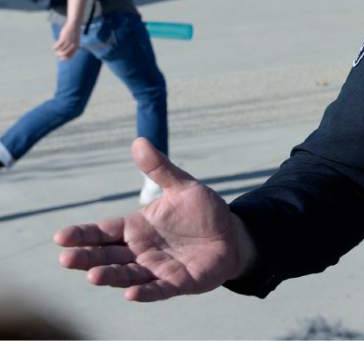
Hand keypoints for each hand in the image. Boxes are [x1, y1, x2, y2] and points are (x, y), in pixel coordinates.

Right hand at [52, 21, 80, 60]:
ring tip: (54, 50)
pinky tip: (53, 47)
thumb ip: (71, 46)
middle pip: (64, 54)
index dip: (64, 58)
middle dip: (59, 55)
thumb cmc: (73, 33)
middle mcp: (73, 46)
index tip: (60, 59)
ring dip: (56, 51)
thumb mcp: (74, 40)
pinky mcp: (63, 39)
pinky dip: (54, 47)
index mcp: (76, 47)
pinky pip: (57, 46)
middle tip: (56, 54)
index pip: (70, 56)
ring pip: (60, 50)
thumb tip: (64, 53)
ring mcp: (68, 42)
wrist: (74, 25)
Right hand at [54, 138, 252, 301]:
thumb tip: (139, 141)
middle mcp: (140, 250)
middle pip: (107, 255)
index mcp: (137, 227)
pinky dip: (144, 292)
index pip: (103, 231)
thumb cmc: (203, 212)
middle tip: (66, 258)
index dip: (83, 234)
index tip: (61, 236)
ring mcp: (156, 268)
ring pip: (126, 274)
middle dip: (87, 258)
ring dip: (110, 276)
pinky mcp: (175, 283)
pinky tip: (130, 293)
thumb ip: (160, 169)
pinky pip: (157, 289)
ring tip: (92, 276)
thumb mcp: (183, 187)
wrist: (232, 236)